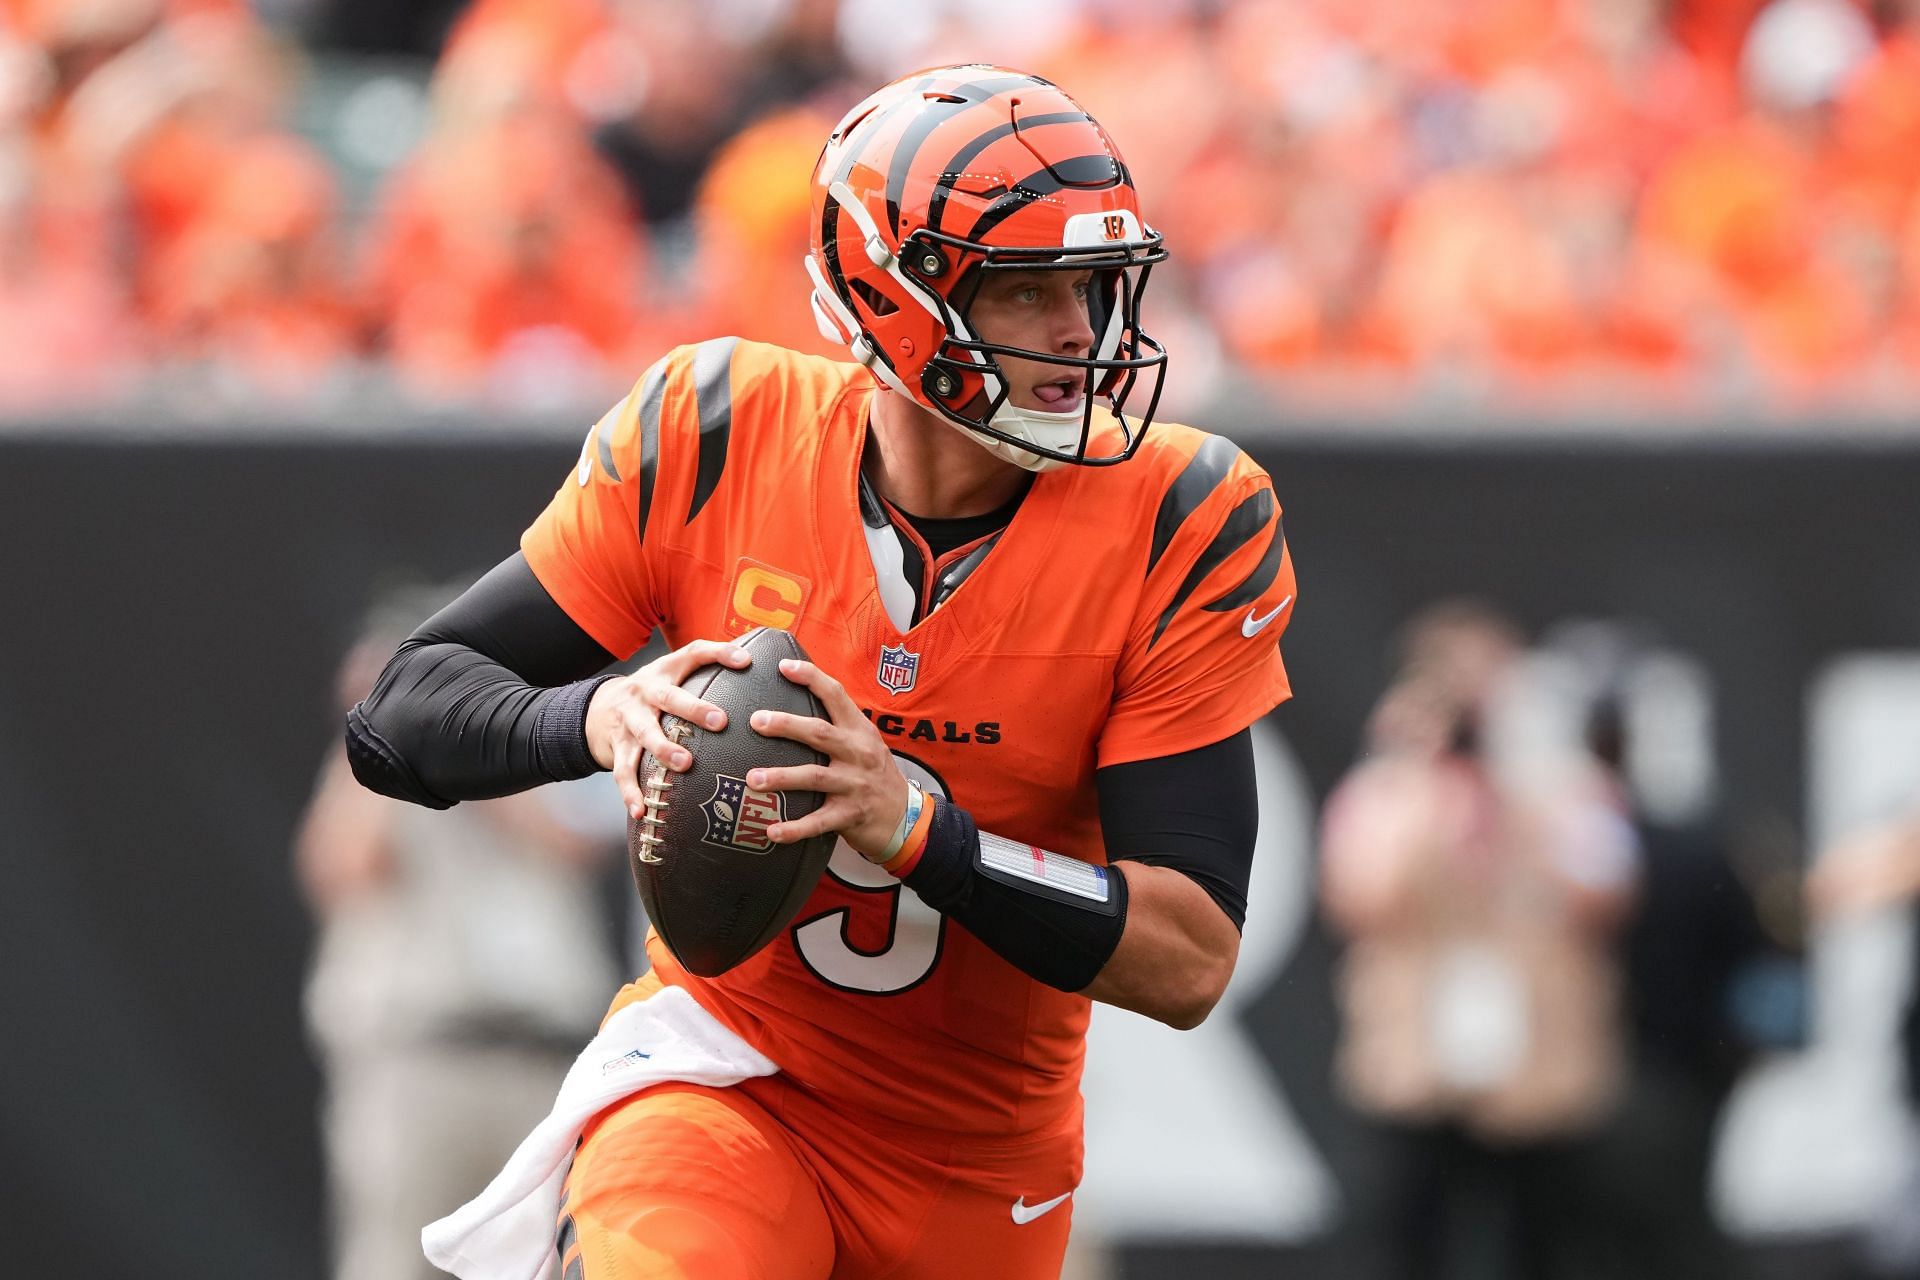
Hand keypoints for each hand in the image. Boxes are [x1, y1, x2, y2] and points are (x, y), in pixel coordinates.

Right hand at [587, 638, 753, 820]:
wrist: (599, 709)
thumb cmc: (652, 693)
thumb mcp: (672, 674)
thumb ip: (707, 668)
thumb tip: (752, 660)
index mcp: (664, 672)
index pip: (693, 654)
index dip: (718, 654)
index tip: (745, 661)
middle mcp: (644, 693)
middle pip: (668, 698)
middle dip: (693, 709)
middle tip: (719, 721)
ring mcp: (629, 721)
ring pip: (645, 735)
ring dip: (664, 750)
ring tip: (684, 764)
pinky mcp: (617, 748)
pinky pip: (623, 772)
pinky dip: (631, 792)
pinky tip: (642, 810)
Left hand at [743, 657, 909, 859]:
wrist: (904, 817)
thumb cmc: (875, 774)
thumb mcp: (864, 742)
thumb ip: (837, 724)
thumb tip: (795, 700)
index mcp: (859, 730)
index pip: (836, 695)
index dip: (811, 678)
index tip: (783, 667)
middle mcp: (858, 754)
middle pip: (820, 734)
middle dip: (787, 726)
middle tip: (756, 721)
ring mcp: (855, 785)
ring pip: (815, 777)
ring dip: (782, 777)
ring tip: (753, 779)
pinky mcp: (849, 815)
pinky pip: (818, 822)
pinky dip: (794, 828)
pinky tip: (771, 831)